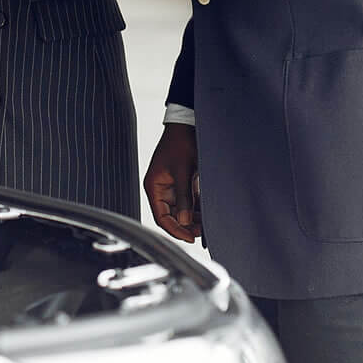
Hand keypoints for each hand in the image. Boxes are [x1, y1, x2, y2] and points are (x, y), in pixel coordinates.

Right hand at [144, 124, 200, 242]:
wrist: (187, 124)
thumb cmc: (181, 144)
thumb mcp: (183, 171)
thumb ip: (184, 197)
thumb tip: (186, 222)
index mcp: (154, 187)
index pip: (162, 217)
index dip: (175, 229)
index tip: (190, 237)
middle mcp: (161, 189)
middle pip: (171, 216)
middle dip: (186, 226)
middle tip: (202, 232)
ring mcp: (172, 187)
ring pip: (182, 210)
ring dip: (193, 218)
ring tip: (207, 225)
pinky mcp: (183, 183)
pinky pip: (189, 201)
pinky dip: (197, 208)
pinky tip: (208, 214)